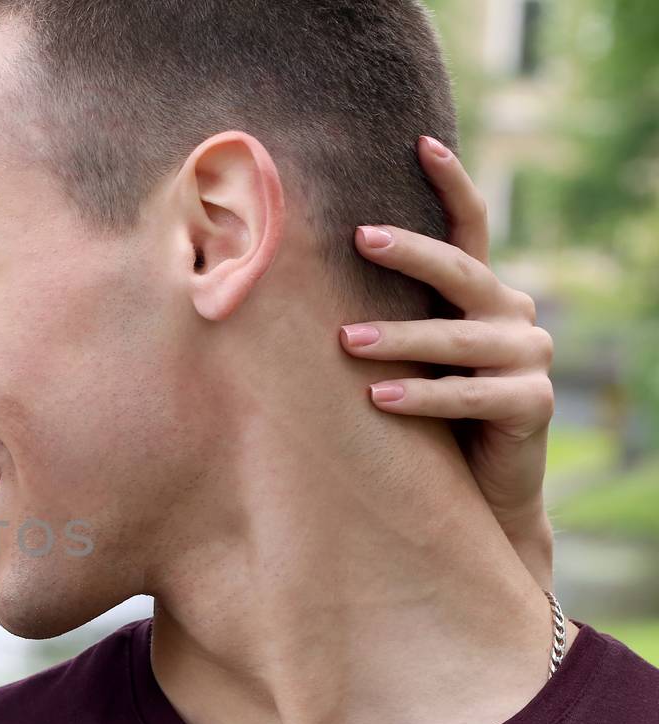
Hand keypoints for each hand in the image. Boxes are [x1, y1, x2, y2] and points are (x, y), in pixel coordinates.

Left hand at [339, 135, 555, 589]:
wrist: (476, 496)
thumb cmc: (422, 420)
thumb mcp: (399, 359)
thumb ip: (372, 316)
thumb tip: (280, 279)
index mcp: (483, 295)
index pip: (471, 228)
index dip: (451, 183)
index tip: (419, 140)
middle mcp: (513, 315)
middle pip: (462, 271)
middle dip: (409, 252)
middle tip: (358, 236)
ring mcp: (529, 357)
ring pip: (461, 336)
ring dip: (402, 338)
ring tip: (347, 342)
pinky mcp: (532, 404)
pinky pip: (473, 394)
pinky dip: (425, 395)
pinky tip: (379, 398)